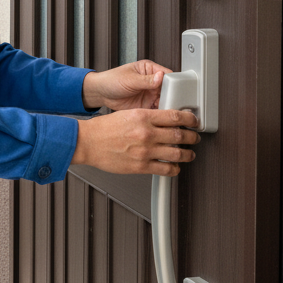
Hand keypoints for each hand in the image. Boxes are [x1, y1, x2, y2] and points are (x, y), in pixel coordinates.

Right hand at [70, 108, 199, 175]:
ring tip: (189, 154)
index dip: (190, 120)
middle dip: (192, 137)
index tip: (193, 122)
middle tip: (194, 138)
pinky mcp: (141, 166)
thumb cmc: (104, 129)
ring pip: (177, 154)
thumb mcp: (128, 114)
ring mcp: (144, 151)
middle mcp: (146, 133)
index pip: (175, 117)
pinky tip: (174, 166)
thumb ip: (148, 117)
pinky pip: (166, 169)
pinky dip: (174, 169)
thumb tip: (166, 120)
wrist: (88, 143)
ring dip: (188, 154)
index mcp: (143, 117)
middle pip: (180, 135)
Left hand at [82, 60, 172, 111]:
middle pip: (169, 89)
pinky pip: (157, 109)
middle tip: (173, 103)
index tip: (176, 90)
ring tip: (168, 110)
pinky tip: (161, 116)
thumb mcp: (130, 79)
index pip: (167, 74)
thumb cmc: (112, 80)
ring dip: (167, 105)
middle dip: (171, 96)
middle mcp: (152, 82)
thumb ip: (146, 80)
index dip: (173, 82)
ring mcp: (150, 94)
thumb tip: (161, 76)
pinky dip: (160, 113)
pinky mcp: (147, 104)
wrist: (101, 93)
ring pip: (165, 100)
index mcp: (150, 69)